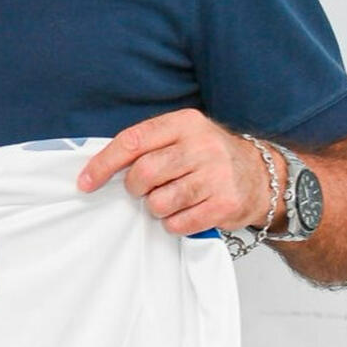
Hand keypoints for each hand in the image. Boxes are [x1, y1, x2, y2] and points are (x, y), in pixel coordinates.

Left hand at [77, 108, 276, 234]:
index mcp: (184, 123)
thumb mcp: (181, 136)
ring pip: (159, 202)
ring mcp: (216, 175)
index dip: (103, 164)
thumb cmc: (209, 156)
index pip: (131, 141)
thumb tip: (98, 167)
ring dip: (155, 207)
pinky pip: (180, 223)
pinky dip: (173, 224)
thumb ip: (147, 145)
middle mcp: (201, 146)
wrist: (261, 175)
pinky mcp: (226, 204)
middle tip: (143, 190)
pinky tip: (184, 213)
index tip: (85, 181)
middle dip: (135, 188)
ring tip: (169, 200)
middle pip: (143, 173)